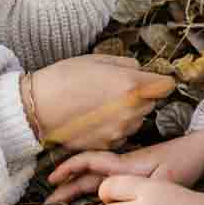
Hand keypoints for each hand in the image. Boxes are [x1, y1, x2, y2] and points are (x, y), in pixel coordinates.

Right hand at [25, 55, 175, 149]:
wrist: (37, 107)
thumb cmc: (64, 78)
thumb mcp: (96, 60)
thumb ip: (126, 64)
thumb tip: (142, 69)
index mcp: (131, 84)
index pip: (166, 85)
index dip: (158, 81)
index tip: (150, 80)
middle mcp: (131, 110)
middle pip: (152, 103)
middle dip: (141, 96)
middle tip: (117, 90)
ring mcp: (120, 130)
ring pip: (137, 120)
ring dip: (129, 114)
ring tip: (103, 105)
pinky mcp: (108, 145)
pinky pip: (122, 135)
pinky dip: (115, 129)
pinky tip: (96, 120)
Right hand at [45, 131, 203, 203]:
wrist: (203, 151)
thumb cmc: (186, 161)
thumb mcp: (169, 178)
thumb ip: (151, 189)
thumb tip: (135, 203)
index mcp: (126, 165)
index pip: (90, 163)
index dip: (70, 169)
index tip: (52, 180)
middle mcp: (124, 168)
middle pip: (89, 174)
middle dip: (67, 185)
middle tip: (48, 200)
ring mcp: (130, 172)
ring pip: (97, 178)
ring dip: (78, 186)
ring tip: (62, 199)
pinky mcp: (138, 176)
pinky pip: (108, 182)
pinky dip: (94, 188)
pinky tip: (92, 199)